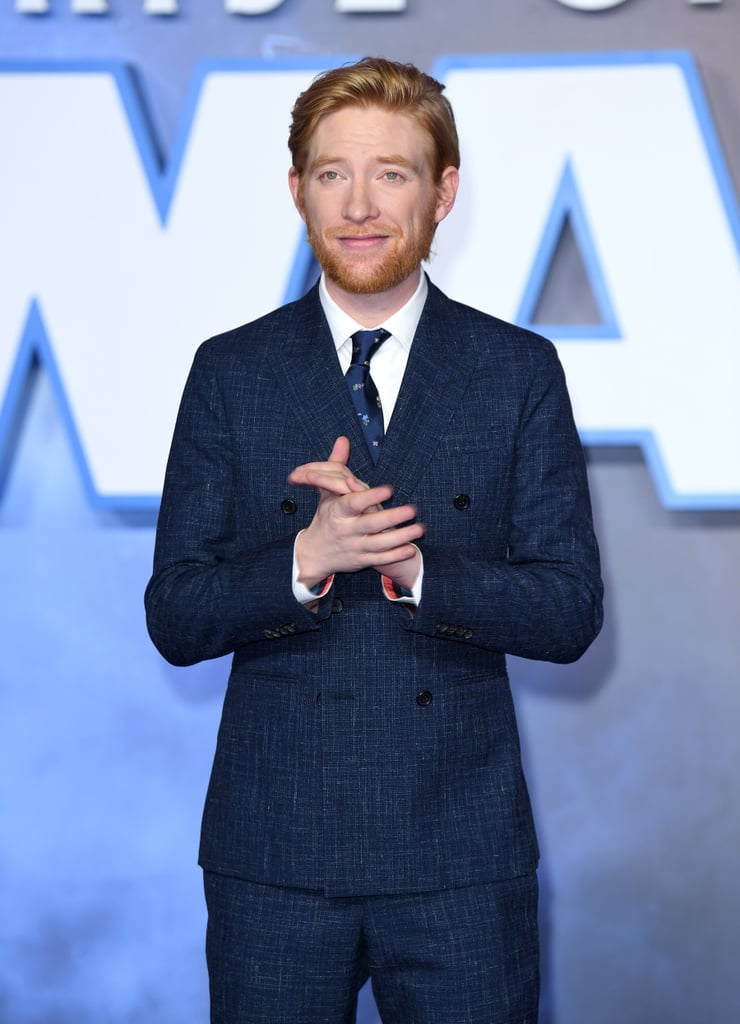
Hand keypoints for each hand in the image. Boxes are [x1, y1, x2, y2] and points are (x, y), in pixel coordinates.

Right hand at [289, 437, 424, 587]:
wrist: (314, 554)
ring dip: (401, 536)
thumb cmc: (326, 518)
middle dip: (392, 518)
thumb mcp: (327, 492)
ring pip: (380, 544)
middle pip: (370, 524)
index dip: (371, 497)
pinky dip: (396, 555)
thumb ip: (337, 465)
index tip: (389, 489)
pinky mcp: (362, 561)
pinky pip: (381, 559)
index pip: (353, 503)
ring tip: (419, 528)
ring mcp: (355, 547)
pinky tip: (411, 548)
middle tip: (412, 509)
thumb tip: (343, 440)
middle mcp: (346, 530)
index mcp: (337, 512)